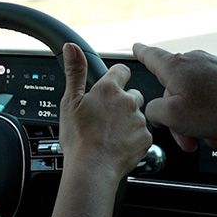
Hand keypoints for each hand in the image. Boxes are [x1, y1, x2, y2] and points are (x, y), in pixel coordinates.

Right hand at [59, 44, 151, 179]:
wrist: (92, 168)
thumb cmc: (79, 138)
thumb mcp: (70, 101)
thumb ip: (75, 71)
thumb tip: (71, 47)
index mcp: (109, 89)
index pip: (121, 70)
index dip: (116, 77)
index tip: (110, 86)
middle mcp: (128, 101)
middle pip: (132, 94)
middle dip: (123, 103)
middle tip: (106, 118)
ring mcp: (139, 120)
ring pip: (137, 116)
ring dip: (128, 122)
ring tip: (110, 135)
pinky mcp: (146, 138)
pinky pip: (142, 135)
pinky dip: (133, 139)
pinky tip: (119, 146)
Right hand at [132, 42, 216, 152]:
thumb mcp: (174, 116)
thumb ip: (154, 111)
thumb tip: (155, 110)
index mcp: (175, 67)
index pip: (151, 56)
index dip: (141, 53)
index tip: (136, 48)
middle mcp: (192, 62)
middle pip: (173, 90)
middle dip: (177, 117)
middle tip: (185, 138)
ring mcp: (210, 67)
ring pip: (192, 97)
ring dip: (195, 121)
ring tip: (206, 137)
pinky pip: (209, 96)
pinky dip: (209, 114)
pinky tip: (216, 130)